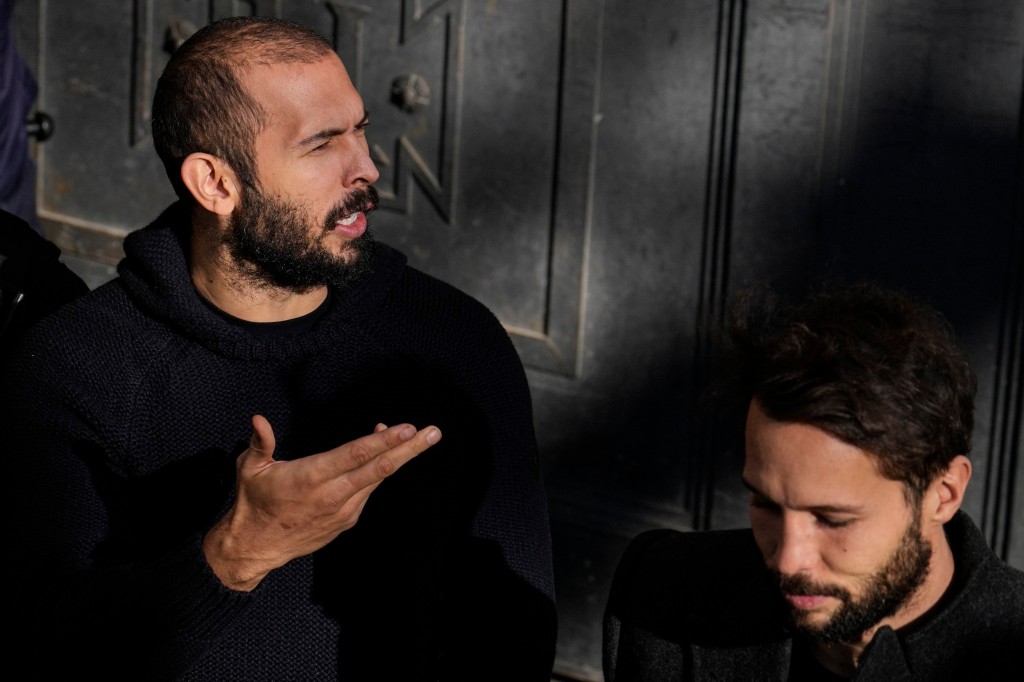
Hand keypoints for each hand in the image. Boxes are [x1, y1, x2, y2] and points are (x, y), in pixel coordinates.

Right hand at [203, 415, 440, 590]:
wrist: (256, 547)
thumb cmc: (253, 502)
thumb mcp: (250, 468)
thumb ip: (261, 442)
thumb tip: (258, 419)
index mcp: (311, 477)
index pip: (355, 455)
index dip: (383, 441)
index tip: (407, 428)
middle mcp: (332, 495)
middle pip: (379, 469)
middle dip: (409, 449)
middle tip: (433, 433)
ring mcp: (342, 510)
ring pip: (377, 480)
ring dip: (398, 457)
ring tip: (418, 437)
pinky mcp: (347, 520)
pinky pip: (369, 491)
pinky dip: (379, 472)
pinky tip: (386, 454)